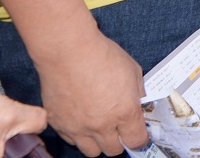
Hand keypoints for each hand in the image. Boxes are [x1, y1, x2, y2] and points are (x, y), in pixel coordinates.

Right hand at [35, 27, 147, 155]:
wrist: (68, 51)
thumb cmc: (102, 56)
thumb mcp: (133, 70)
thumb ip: (137, 92)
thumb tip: (139, 104)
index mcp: (125, 112)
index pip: (136, 141)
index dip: (140, 139)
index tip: (140, 135)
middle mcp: (102, 125)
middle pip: (113, 150)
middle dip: (119, 142)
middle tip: (119, 129)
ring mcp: (78, 128)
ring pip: (91, 151)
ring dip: (98, 142)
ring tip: (100, 126)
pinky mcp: (59, 125)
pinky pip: (71, 140)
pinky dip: (78, 135)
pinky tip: (81, 119)